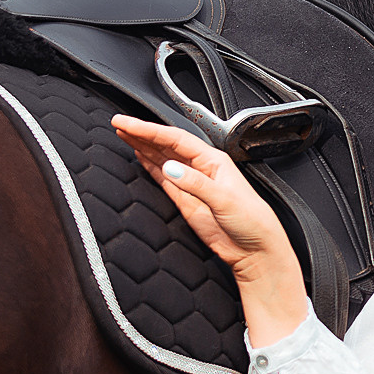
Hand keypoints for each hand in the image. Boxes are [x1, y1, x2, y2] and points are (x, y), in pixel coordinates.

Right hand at [110, 115, 294, 281]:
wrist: (255, 249)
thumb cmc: (252, 221)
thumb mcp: (225, 200)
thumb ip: (197, 184)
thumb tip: (171, 168)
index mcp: (213, 160)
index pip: (175, 139)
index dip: (149, 130)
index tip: (129, 124)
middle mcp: (201, 168)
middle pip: (166, 144)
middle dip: (142, 133)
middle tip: (119, 124)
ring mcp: (192, 183)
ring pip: (163, 157)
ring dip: (143, 146)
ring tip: (124, 134)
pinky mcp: (186, 200)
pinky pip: (164, 177)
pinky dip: (150, 165)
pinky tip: (140, 156)